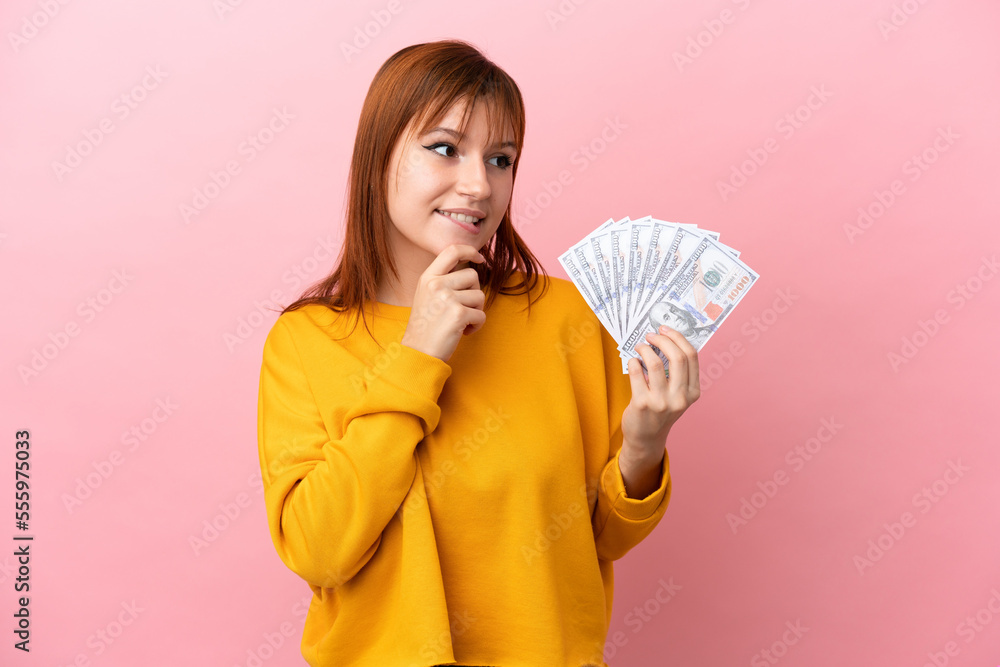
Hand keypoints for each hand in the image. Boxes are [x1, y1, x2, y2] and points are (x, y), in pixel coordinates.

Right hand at [400, 244, 486, 362]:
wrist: (418, 352)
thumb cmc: (426, 326)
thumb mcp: (427, 295)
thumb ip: (443, 280)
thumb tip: (471, 266)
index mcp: (428, 277)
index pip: (451, 250)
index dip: (469, 251)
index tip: (479, 258)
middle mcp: (436, 284)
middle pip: (472, 275)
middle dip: (474, 292)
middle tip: (462, 308)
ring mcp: (447, 298)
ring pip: (479, 295)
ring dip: (475, 311)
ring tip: (460, 322)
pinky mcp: (458, 314)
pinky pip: (481, 315)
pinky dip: (477, 325)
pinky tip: (463, 331)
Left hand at [622, 325, 700, 458]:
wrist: (645, 439)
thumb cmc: (660, 411)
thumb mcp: (678, 395)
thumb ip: (678, 374)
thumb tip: (667, 339)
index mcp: (692, 393)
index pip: (691, 357)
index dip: (678, 338)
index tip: (666, 330)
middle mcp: (680, 398)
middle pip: (677, 357)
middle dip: (663, 339)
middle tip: (651, 335)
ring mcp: (661, 402)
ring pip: (655, 362)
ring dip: (645, 349)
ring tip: (640, 347)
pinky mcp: (642, 404)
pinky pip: (636, 372)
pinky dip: (633, 362)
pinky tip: (632, 362)